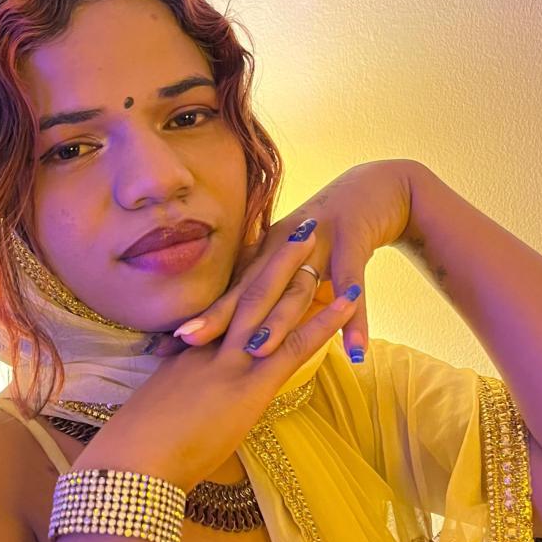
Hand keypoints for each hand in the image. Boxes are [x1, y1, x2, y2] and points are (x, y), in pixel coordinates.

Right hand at [82, 229, 365, 492]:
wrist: (131, 464)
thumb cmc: (137, 454)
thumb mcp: (159, 419)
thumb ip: (180, 405)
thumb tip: (187, 411)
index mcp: (189, 357)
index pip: (221, 311)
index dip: (242, 282)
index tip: (258, 255)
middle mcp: (210, 349)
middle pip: (245, 294)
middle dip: (271, 260)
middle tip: (295, 229)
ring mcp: (230, 364)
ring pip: (268, 307)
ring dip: (297, 272)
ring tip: (319, 239)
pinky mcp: (248, 387)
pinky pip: (293, 346)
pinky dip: (324, 321)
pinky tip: (348, 300)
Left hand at [150, 159, 416, 360]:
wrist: (378, 188)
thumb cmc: (330, 236)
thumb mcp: (294, 264)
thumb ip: (269, 294)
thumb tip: (238, 335)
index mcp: (267, 255)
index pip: (230, 293)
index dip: (201, 317)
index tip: (163, 343)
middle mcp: (284, 247)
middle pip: (251, 288)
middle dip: (219, 316)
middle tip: (186, 341)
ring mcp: (320, 242)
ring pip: (297, 286)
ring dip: (280, 321)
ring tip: (258, 353)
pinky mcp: (355, 241)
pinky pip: (354, 285)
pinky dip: (356, 321)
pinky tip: (355, 352)